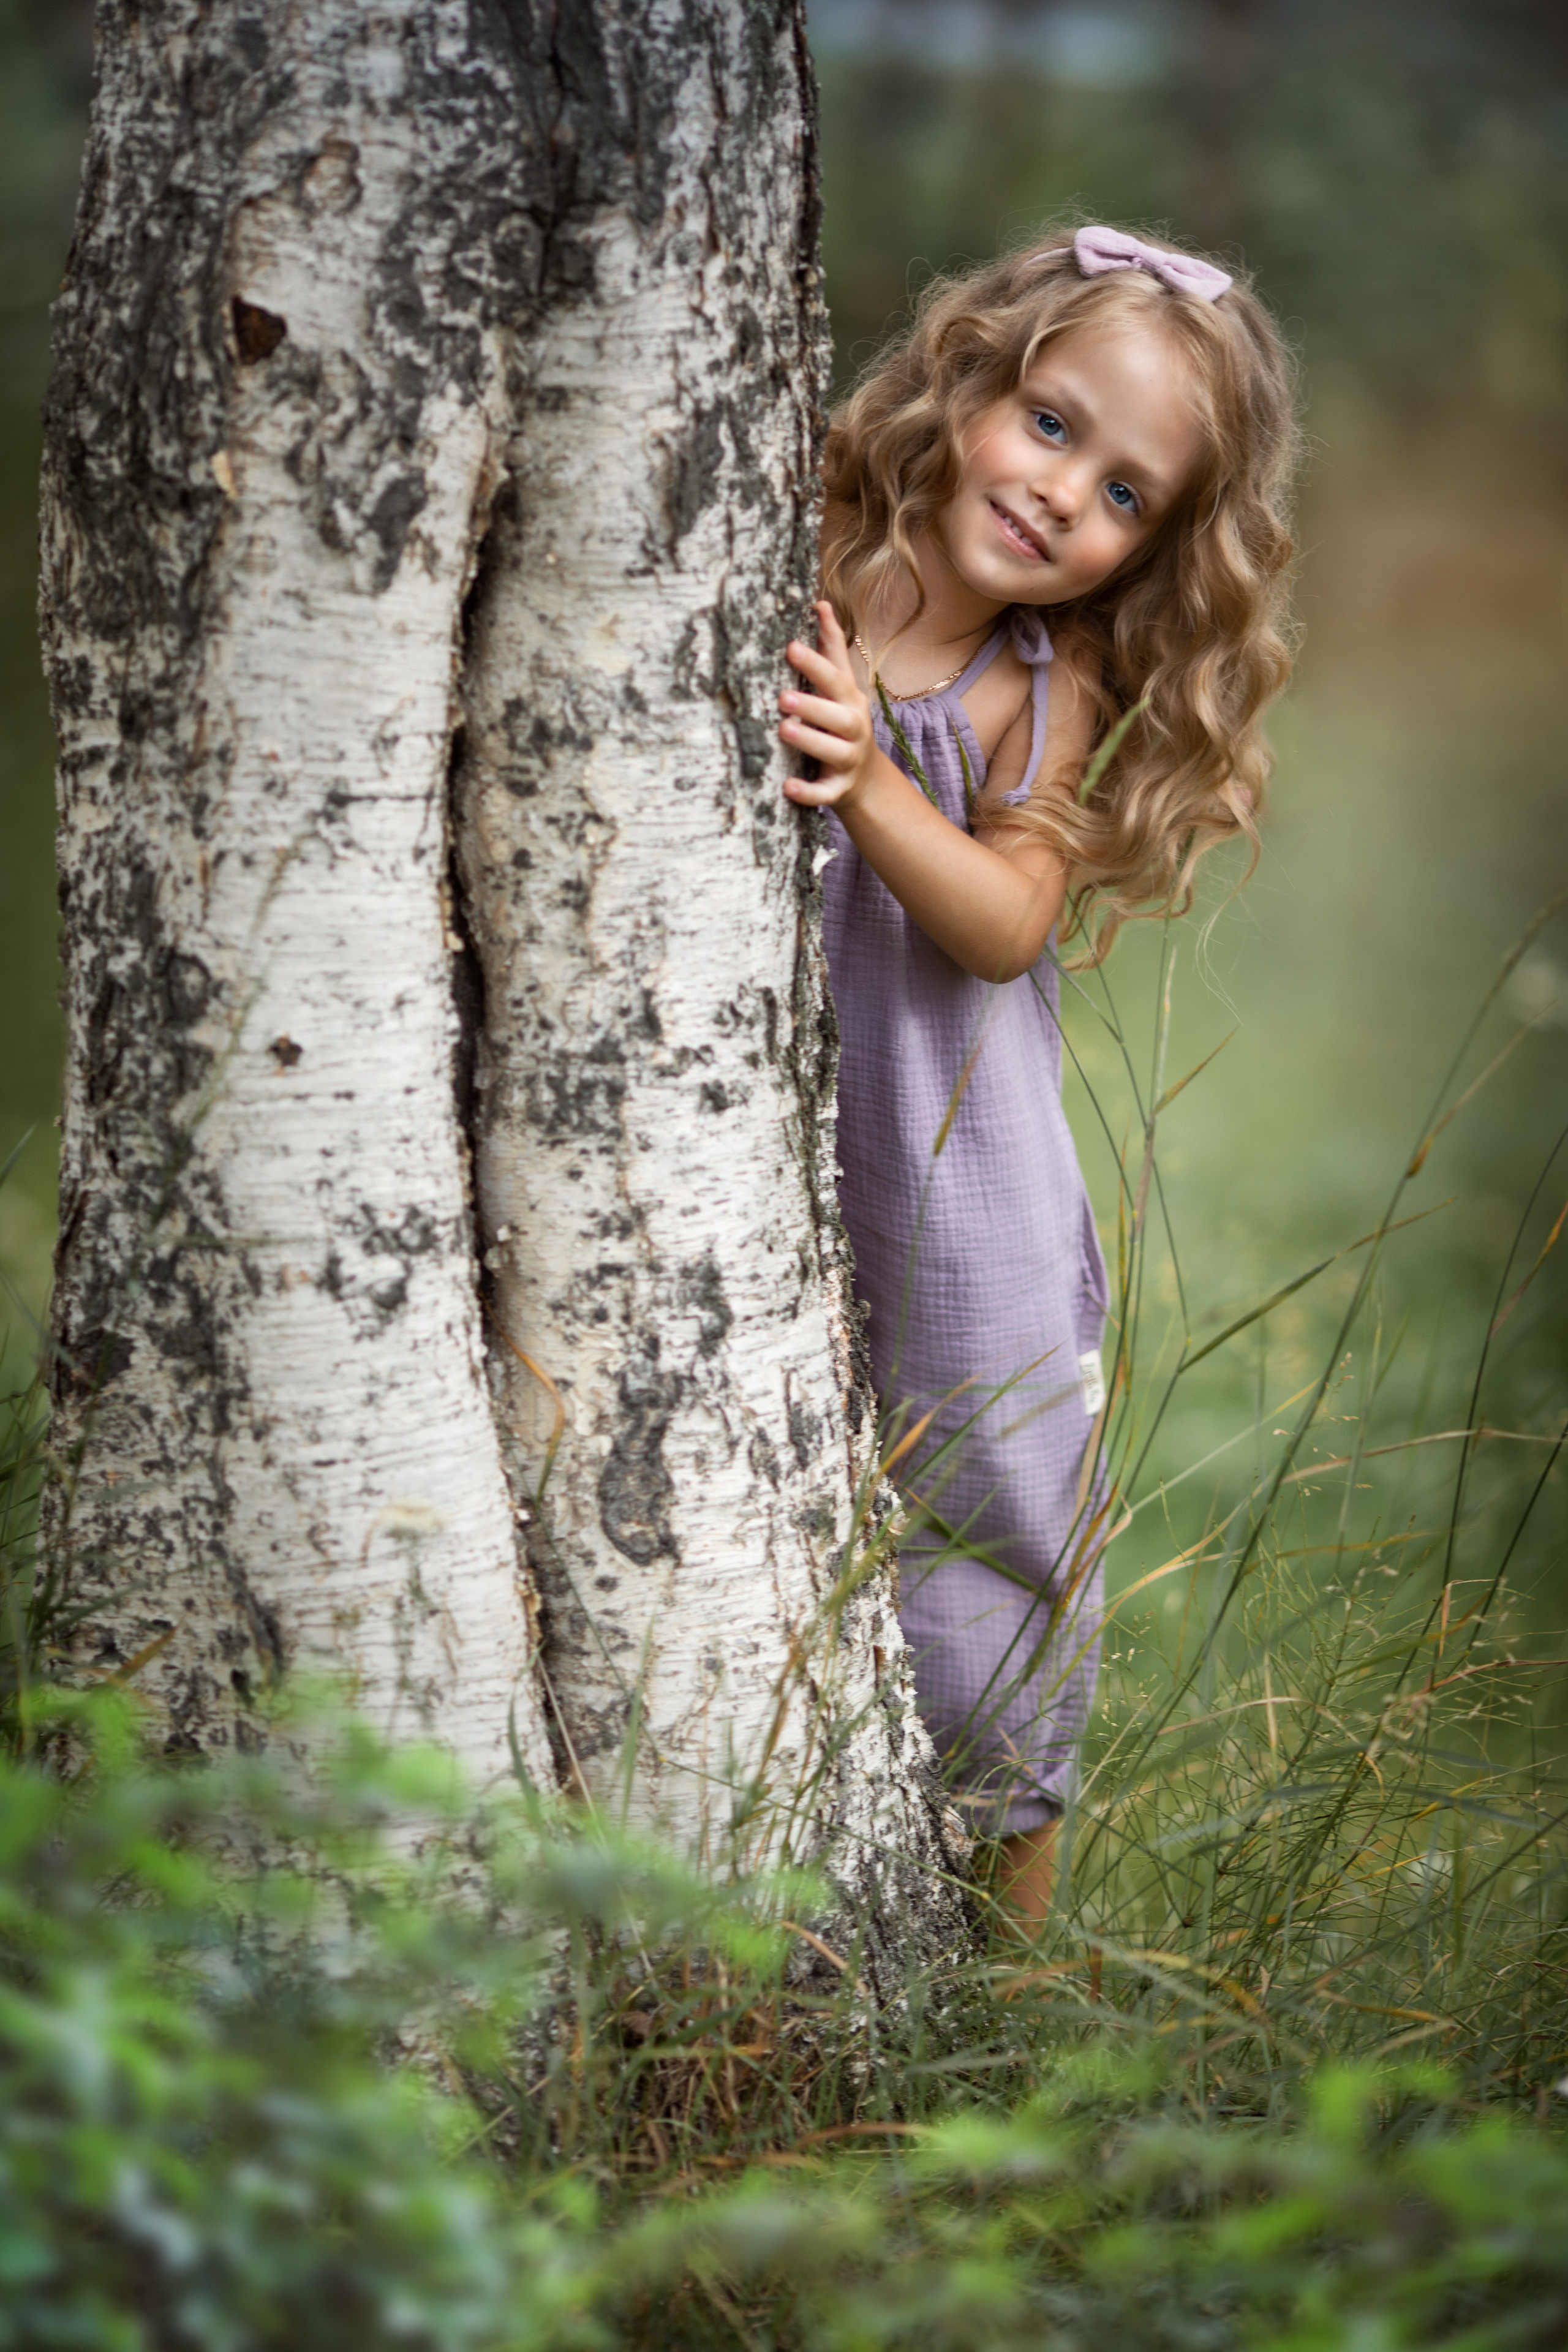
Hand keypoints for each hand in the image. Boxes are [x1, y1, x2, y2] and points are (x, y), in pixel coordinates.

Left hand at [779, 601, 877, 809]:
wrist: (864, 777)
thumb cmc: (842, 720)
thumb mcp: (841, 685)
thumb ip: (830, 647)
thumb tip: (820, 602)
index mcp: (849, 700)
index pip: (835, 677)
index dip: (815, 662)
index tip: (790, 646)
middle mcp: (852, 728)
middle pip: (837, 715)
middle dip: (812, 704)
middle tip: (783, 696)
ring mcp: (847, 760)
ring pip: (833, 750)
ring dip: (810, 740)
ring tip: (784, 729)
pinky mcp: (838, 789)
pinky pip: (824, 793)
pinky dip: (808, 792)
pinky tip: (788, 786)